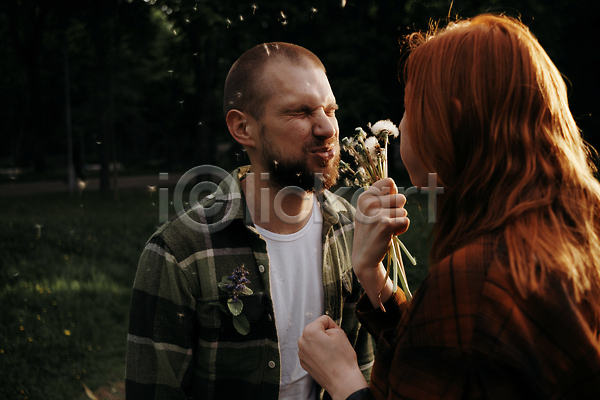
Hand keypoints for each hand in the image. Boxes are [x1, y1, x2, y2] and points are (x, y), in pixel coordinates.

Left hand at [298, 316, 367, 399]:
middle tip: (335, 343)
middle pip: (316, 330)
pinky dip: (318, 353)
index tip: (338, 333)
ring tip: (331, 353)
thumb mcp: (340, 334)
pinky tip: (327, 359)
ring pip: (314, 341)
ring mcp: (302, 353)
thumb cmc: (342, 360)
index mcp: (310, 331)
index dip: (334, 325)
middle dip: (326, 334)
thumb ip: (330, 326)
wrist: (342, 381)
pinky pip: (312, 352)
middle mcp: (302, 342)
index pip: (324, 319)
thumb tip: (325, 329)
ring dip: (321, 344)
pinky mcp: (304, 363)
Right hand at [353, 178, 408, 305]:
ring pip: (404, 210)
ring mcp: (376, 213)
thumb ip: (380, 195)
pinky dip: (402, 229)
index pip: (389, 182)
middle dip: (398, 210)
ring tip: (386, 229)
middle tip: (385, 221)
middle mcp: (368, 202)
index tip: (383, 207)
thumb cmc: (371, 231)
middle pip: (401, 197)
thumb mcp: (368, 210)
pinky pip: (405, 221)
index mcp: (364, 196)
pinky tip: (390, 235)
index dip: (392, 195)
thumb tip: (393, 183)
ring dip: (399, 221)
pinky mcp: (386, 224)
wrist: (364, 257)